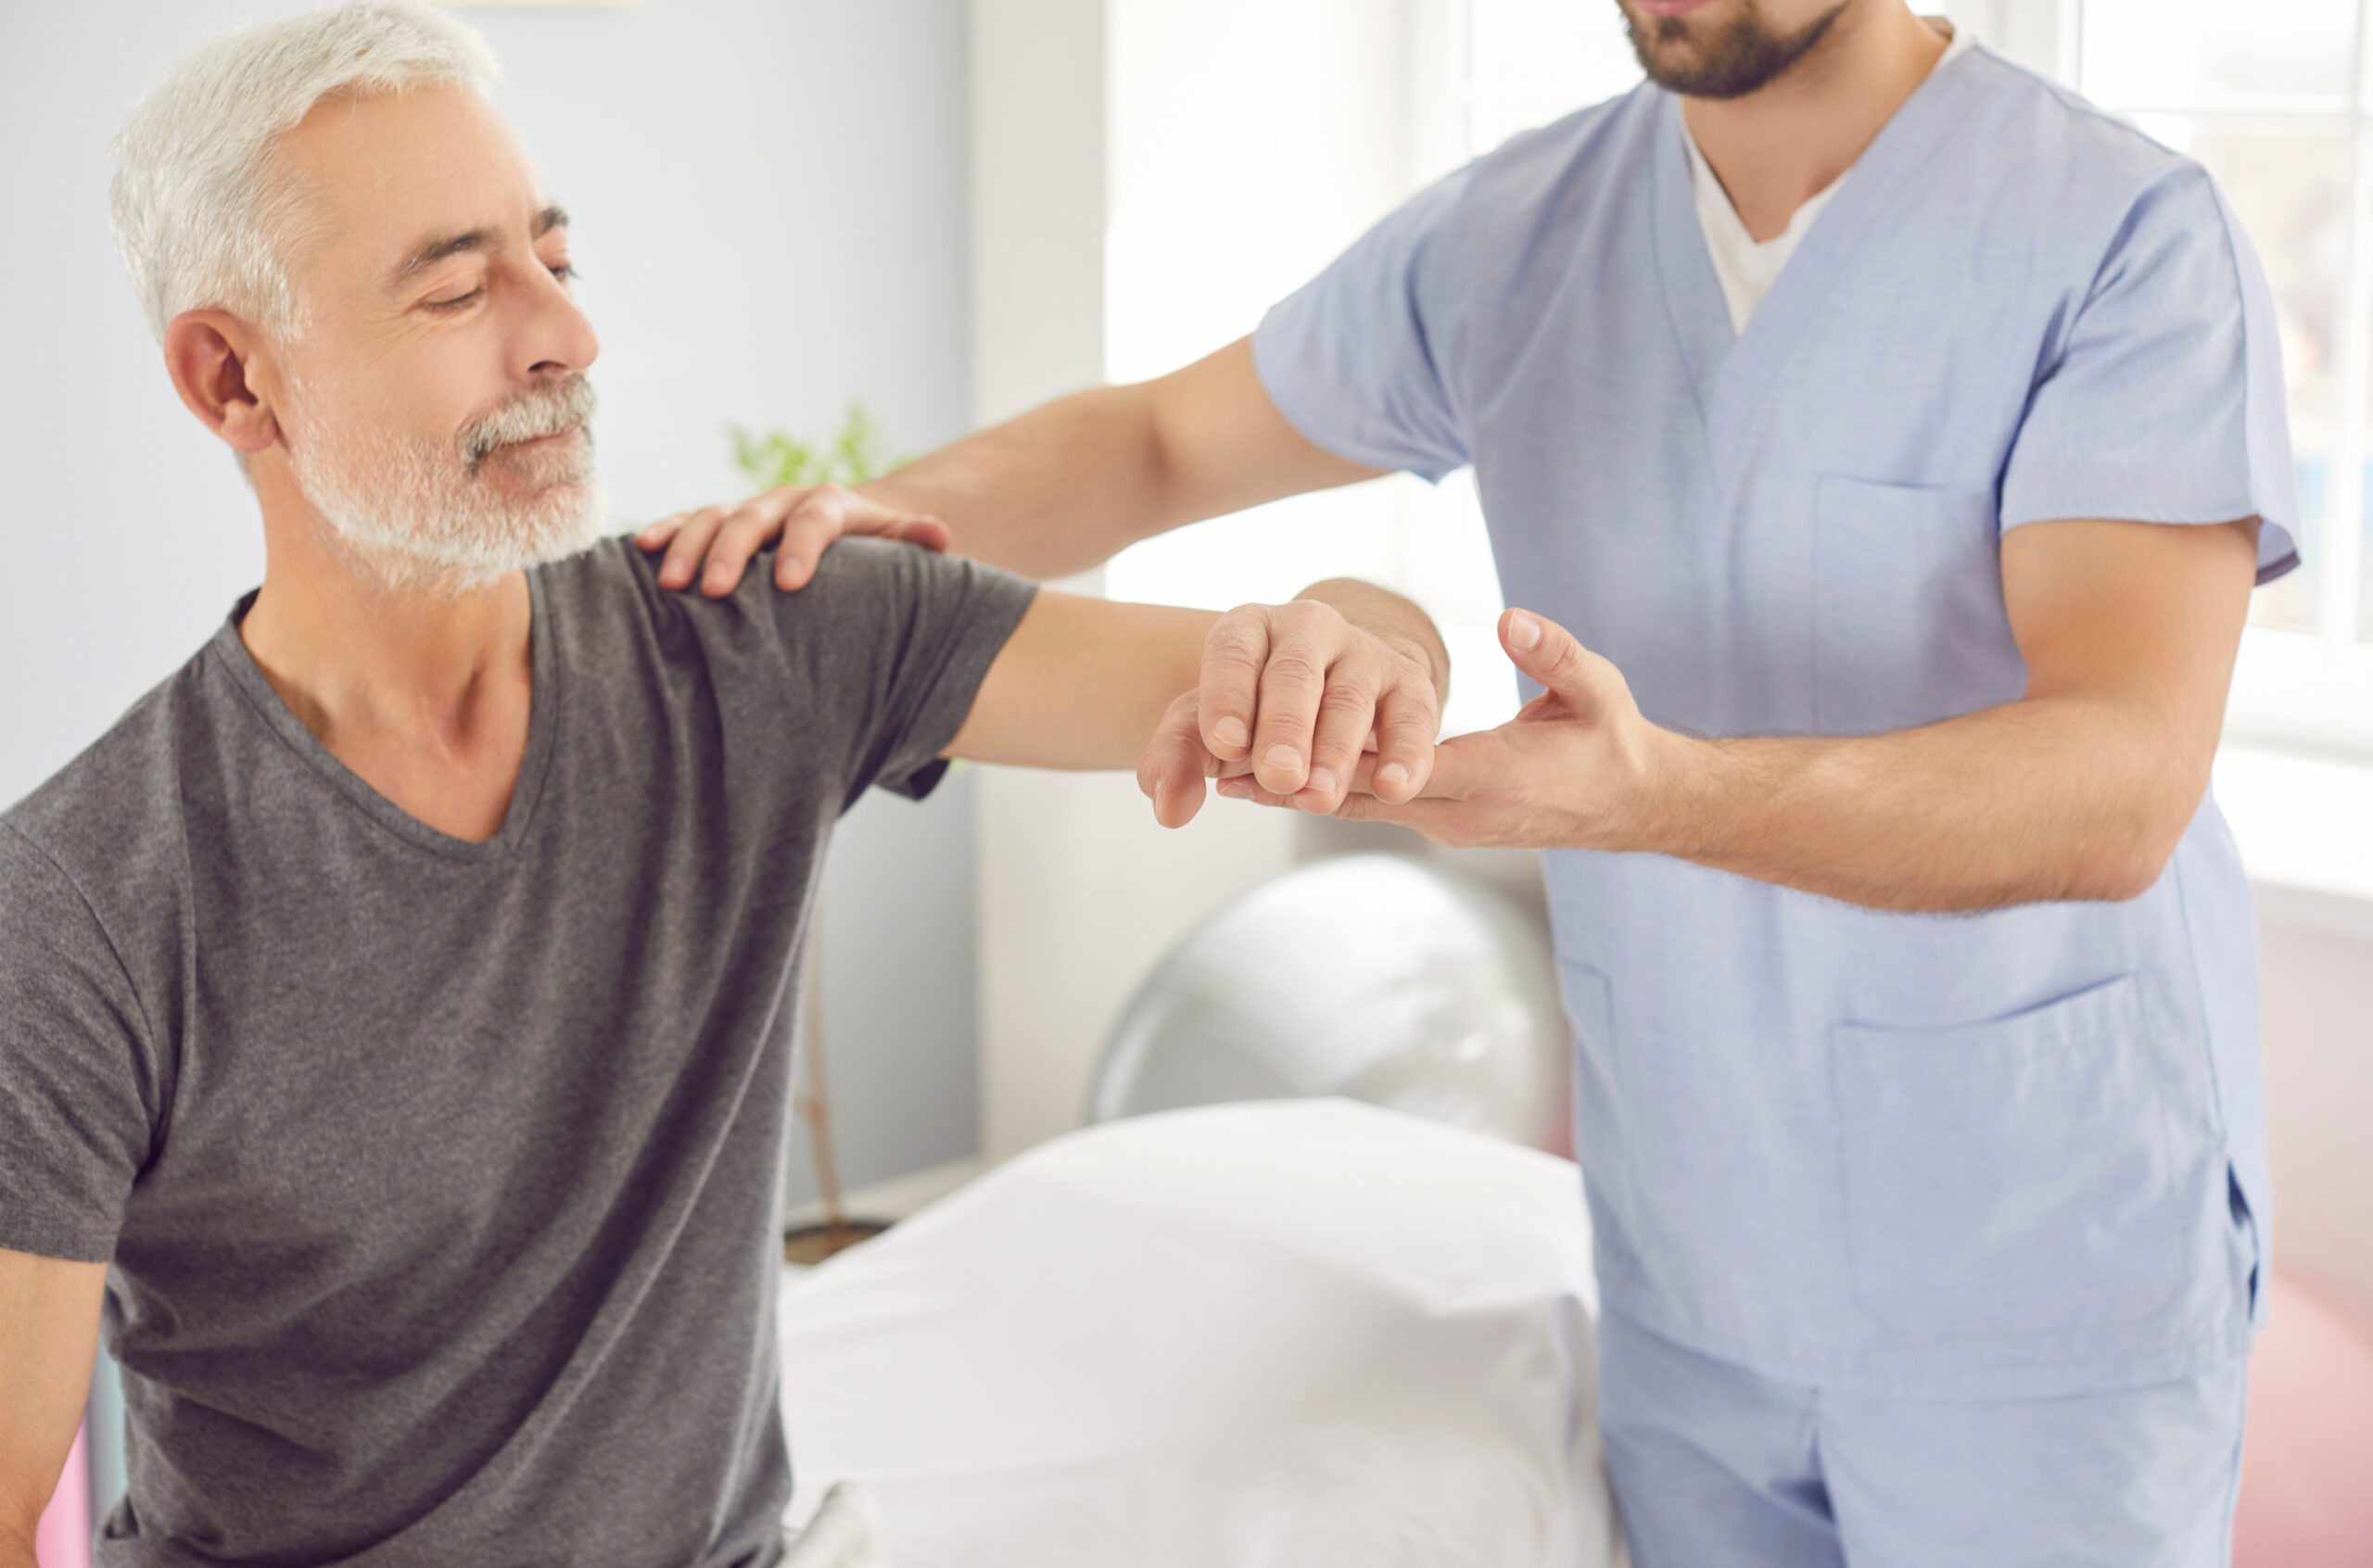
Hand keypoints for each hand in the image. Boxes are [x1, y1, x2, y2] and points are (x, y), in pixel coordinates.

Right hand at [635, 483, 952, 594]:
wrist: (840, 537)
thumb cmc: (870, 555)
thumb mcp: (894, 547)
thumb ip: (912, 541)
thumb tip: (939, 535)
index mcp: (829, 505)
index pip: (815, 520)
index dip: (801, 547)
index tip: (790, 583)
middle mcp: (783, 501)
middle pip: (754, 517)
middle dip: (733, 551)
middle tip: (716, 589)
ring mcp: (747, 510)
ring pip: (712, 518)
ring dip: (689, 545)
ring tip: (671, 582)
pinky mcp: (718, 524)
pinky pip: (686, 522)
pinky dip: (665, 532)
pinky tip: (640, 551)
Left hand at [1137, 599, 1443, 827]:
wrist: (1332, 687)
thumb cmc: (1257, 709)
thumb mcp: (1208, 726)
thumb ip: (1178, 759)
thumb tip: (1167, 808)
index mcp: (1249, 628)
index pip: (1233, 651)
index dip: (1228, 695)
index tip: (1224, 745)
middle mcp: (1308, 629)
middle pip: (1294, 674)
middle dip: (1287, 728)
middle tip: (1279, 774)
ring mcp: (1363, 653)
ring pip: (1350, 700)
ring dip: (1335, 753)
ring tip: (1318, 798)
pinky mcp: (1410, 685)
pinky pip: (1412, 719)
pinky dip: (1406, 755)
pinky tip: (1394, 787)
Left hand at [1218, 607, 1673, 850]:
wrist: (1635, 803)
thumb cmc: (1614, 740)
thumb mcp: (1596, 688)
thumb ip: (1553, 654)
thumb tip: (1512, 618)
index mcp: (1492, 776)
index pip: (1398, 768)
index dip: (1330, 758)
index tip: (1271, 747)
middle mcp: (1460, 811)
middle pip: (1357, 796)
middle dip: (1287, 783)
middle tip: (1215, 766)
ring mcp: (1451, 824)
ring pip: (1359, 806)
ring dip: (1297, 794)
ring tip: (1224, 777)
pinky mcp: (1446, 824)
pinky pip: (1376, 808)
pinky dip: (1328, 794)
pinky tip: (1281, 782)